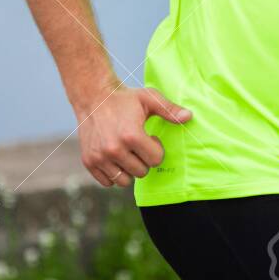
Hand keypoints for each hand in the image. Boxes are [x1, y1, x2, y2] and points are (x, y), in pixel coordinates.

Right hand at [76, 84, 191, 187]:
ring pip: (124, 181)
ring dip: (130, 169)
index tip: (150, 137)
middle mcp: (114, 150)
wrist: (93, 97)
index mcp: (131, 135)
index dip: (156, 149)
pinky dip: (114, 174)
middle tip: (138, 144)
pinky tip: (116, 158)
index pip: (155, 160)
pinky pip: (107, 182)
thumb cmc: (125, 98)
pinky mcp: (88, 162)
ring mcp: (99, 158)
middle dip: (144, 160)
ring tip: (128, 152)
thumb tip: (190, 117)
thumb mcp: (150, 98)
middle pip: (141, 172)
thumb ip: (170, 110)